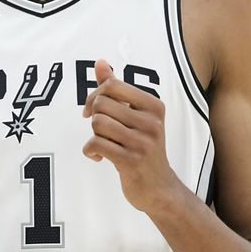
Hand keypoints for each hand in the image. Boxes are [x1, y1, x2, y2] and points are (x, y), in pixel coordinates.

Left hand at [82, 59, 184, 213]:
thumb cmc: (143, 148)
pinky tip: (98, 157)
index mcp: (154, 106)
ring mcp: (142, 142)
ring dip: (94, 135)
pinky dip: (90, 151)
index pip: (113, 85)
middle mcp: (151, 121)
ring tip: (104, 144)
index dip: (95, 95)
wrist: (160, 189)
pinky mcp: (131, 161)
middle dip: (94, 117)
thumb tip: (99, 62)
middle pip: (102, 104)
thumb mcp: (136, 116)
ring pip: (98, 123)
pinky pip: (96, 144)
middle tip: (101, 132)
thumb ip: (116, 88)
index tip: (92, 110)